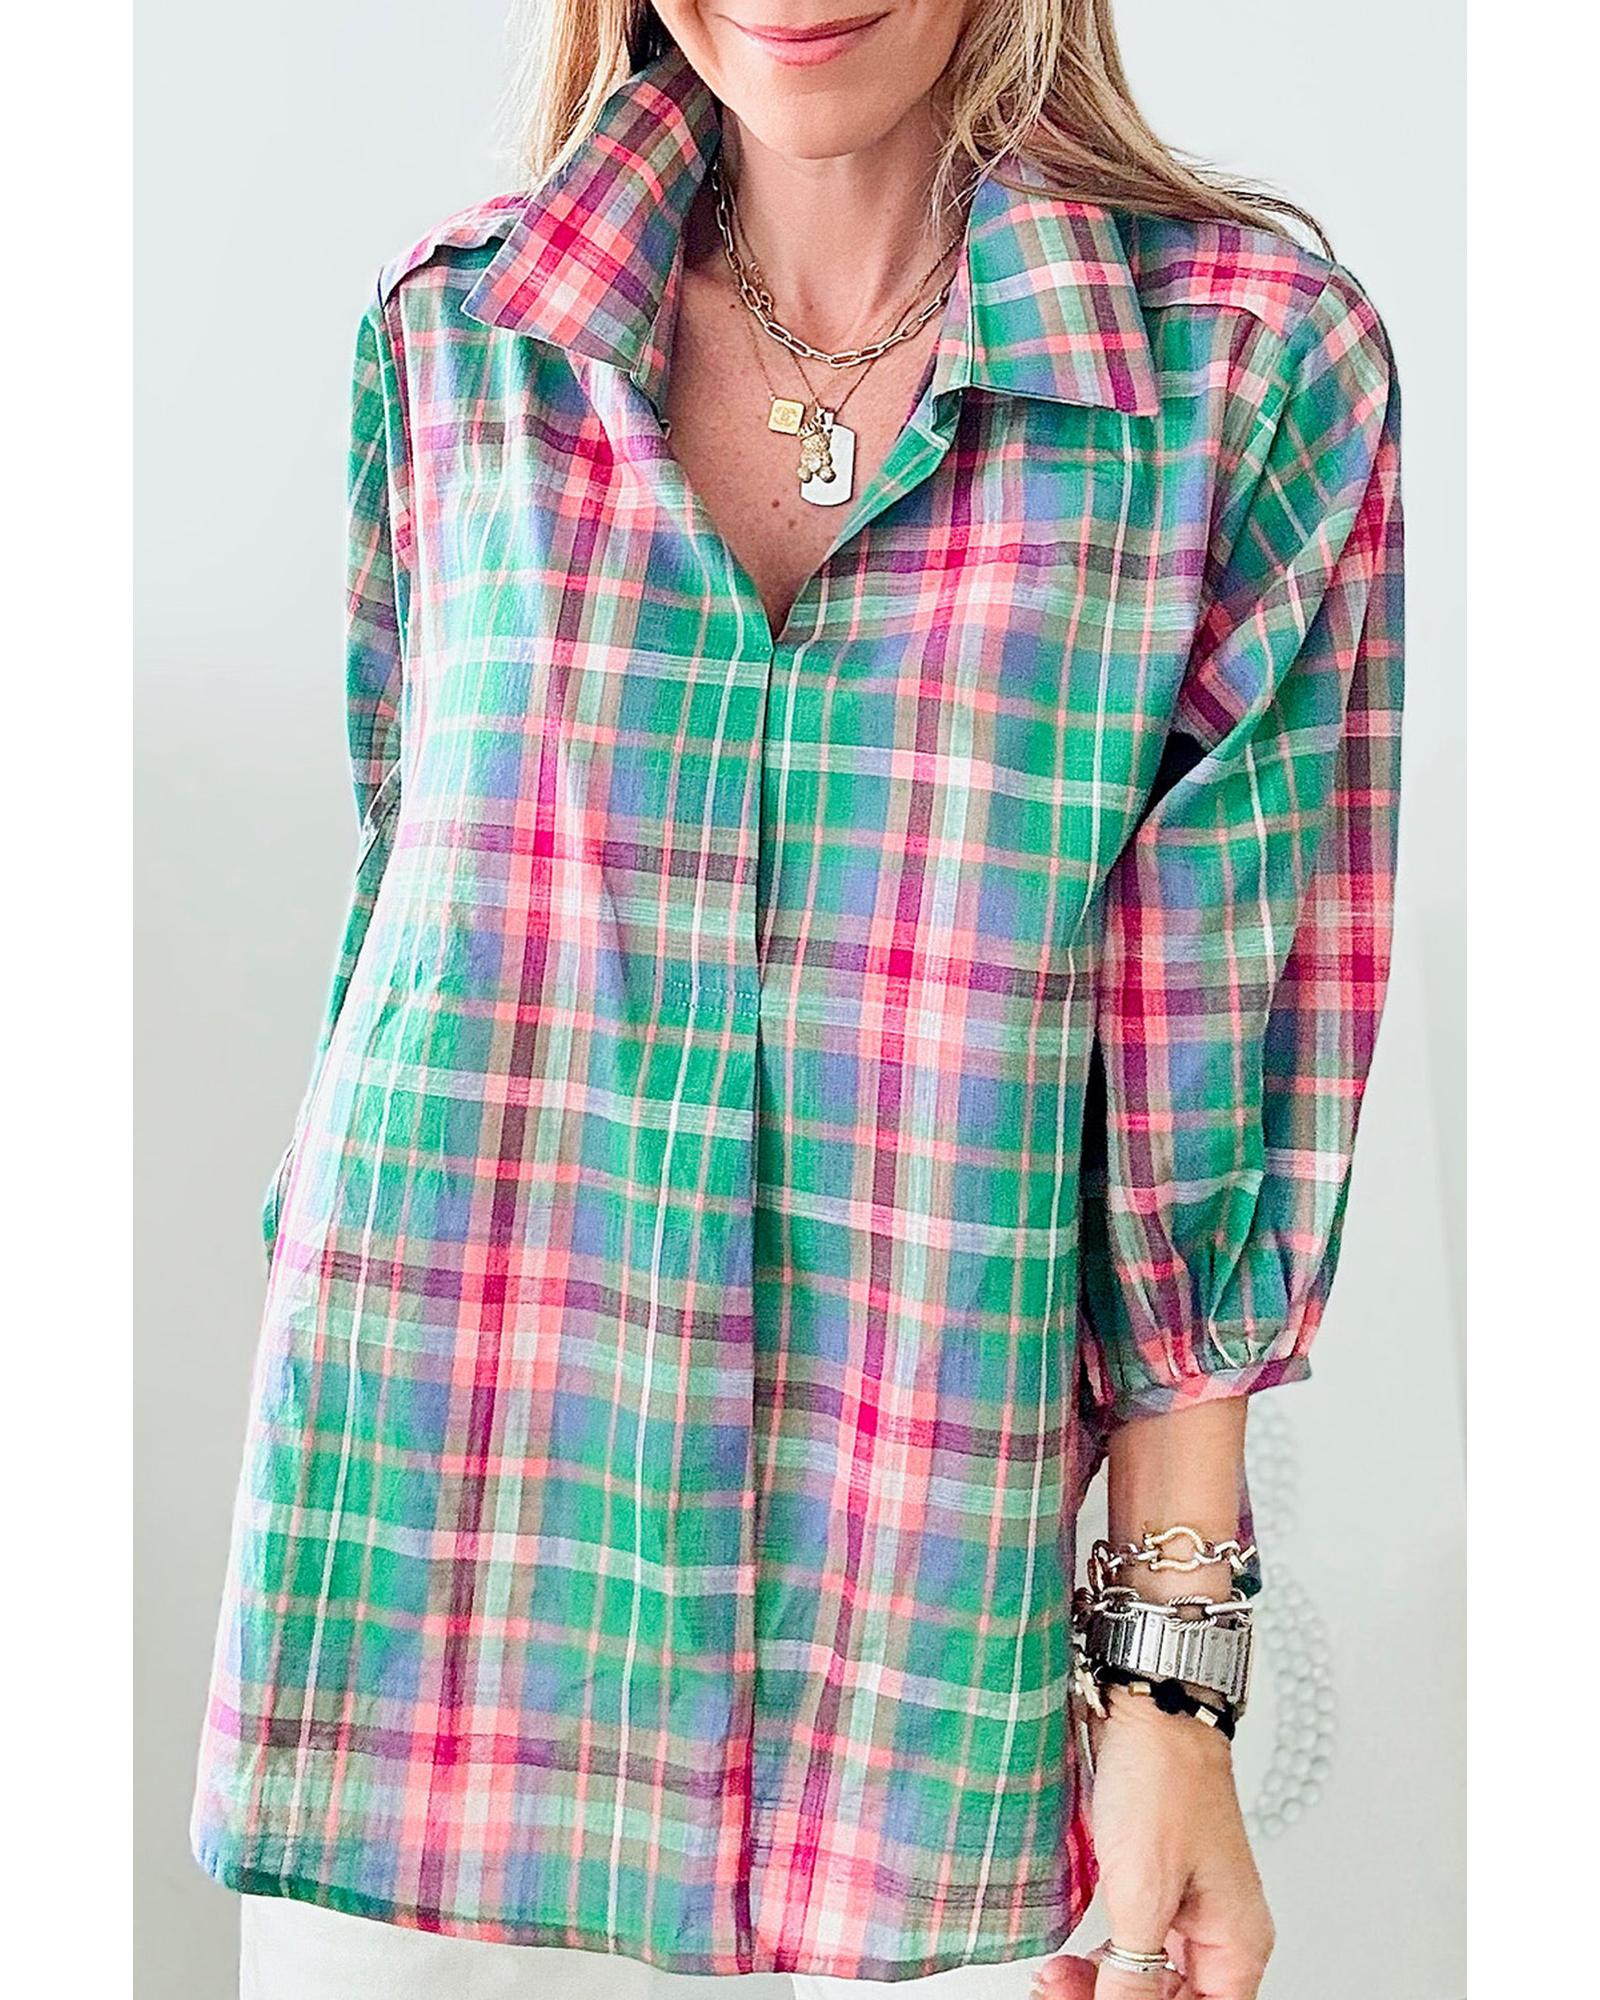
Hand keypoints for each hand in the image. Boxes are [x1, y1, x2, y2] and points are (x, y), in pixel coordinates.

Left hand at [1032, 1688, 1274, 1999]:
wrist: (1146, 1706)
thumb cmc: (1163, 1778)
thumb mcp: (1141, 1892)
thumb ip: (1133, 1972)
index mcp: (1237, 1941)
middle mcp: (1218, 1929)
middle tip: (1063, 1993)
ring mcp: (1184, 1906)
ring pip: (1148, 1979)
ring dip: (1102, 1985)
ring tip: (1056, 1980)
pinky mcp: (1153, 1882)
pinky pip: (1133, 1944)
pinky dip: (1101, 1957)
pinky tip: (1070, 1959)